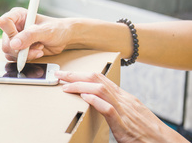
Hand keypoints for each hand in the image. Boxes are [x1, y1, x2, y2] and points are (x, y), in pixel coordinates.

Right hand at [0, 7, 72, 60]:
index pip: (3, 22)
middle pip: (5, 42)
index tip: (23, 39)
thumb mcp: (45, 31)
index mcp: (17, 15)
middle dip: (21, 49)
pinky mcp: (18, 49)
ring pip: (9, 51)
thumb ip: (29, 36)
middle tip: (36, 47)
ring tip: (39, 49)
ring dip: (25, 55)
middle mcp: (14, 26)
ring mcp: (15, 38)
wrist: (64, 38)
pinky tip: (37, 52)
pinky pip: (14, 58)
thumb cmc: (57, 29)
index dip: (10, 33)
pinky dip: (26, 58)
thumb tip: (14, 44)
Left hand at [56, 71, 188, 142]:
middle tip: (59, 73)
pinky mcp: (124, 125)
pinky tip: (84, 98)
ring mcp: (124, 110)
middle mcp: (123, 99)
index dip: (82, 74)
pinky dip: (95, 102)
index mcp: (124, 96)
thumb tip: (94, 101)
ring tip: (64, 86)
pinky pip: (109, 109)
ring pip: (100, 90)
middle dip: (76, 75)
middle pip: (97, 79)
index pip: (101, 79)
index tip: (67, 73)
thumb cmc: (146, 131)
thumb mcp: (129, 114)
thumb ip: (113, 105)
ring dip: (79, 85)